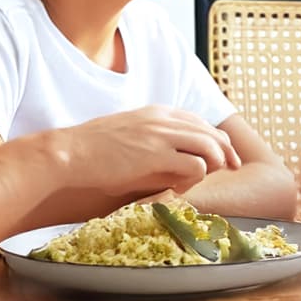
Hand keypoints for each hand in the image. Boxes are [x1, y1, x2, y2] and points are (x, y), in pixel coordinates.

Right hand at [36, 107, 240, 199]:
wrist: (68, 154)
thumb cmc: (90, 152)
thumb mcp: (127, 136)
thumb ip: (153, 143)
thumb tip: (172, 162)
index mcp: (156, 112)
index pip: (199, 121)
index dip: (216, 138)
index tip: (224, 155)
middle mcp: (162, 119)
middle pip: (210, 131)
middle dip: (227, 151)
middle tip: (233, 167)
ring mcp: (160, 136)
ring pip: (209, 145)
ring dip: (215, 163)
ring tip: (209, 177)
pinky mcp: (156, 156)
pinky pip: (195, 165)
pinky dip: (196, 178)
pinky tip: (182, 187)